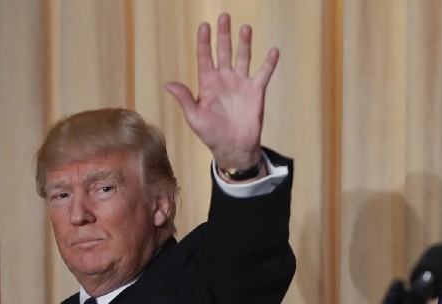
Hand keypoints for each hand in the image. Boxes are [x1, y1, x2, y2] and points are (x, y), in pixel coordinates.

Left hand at [165, 13, 278, 171]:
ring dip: (244, 43)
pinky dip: (269, 63)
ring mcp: (241, 84)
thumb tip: (168, 84)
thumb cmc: (212, 135)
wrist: (234, 148)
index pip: (204, 57)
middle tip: (224, 17)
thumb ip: (185, 99)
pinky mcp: (256, 92)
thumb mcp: (195, 118)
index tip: (204, 26)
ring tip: (245, 28)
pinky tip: (273, 51)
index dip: (204, 41)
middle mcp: (224, 79)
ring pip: (243, 58)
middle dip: (224, 35)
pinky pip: (264, 74)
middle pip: (224, 51)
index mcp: (208, 84)